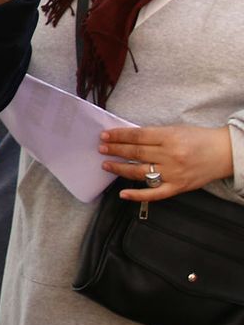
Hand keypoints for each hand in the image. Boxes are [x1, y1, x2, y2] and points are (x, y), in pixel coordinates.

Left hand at [100, 125, 234, 201]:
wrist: (224, 153)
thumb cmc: (199, 139)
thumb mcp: (176, 129)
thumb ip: (154, 135)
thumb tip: (128, 138)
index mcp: (170, 137)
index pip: (137, 136)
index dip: (119, 136)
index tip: (105, 136)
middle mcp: (170, 155)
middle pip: (136, 152)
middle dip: (115, 150)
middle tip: (101, 148)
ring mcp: (174, 173)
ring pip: (140, 172)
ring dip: (120, 168)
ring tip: (106, 164)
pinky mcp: (178, 187)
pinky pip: (154, 194)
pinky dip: (137, 195)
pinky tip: (123, 193)